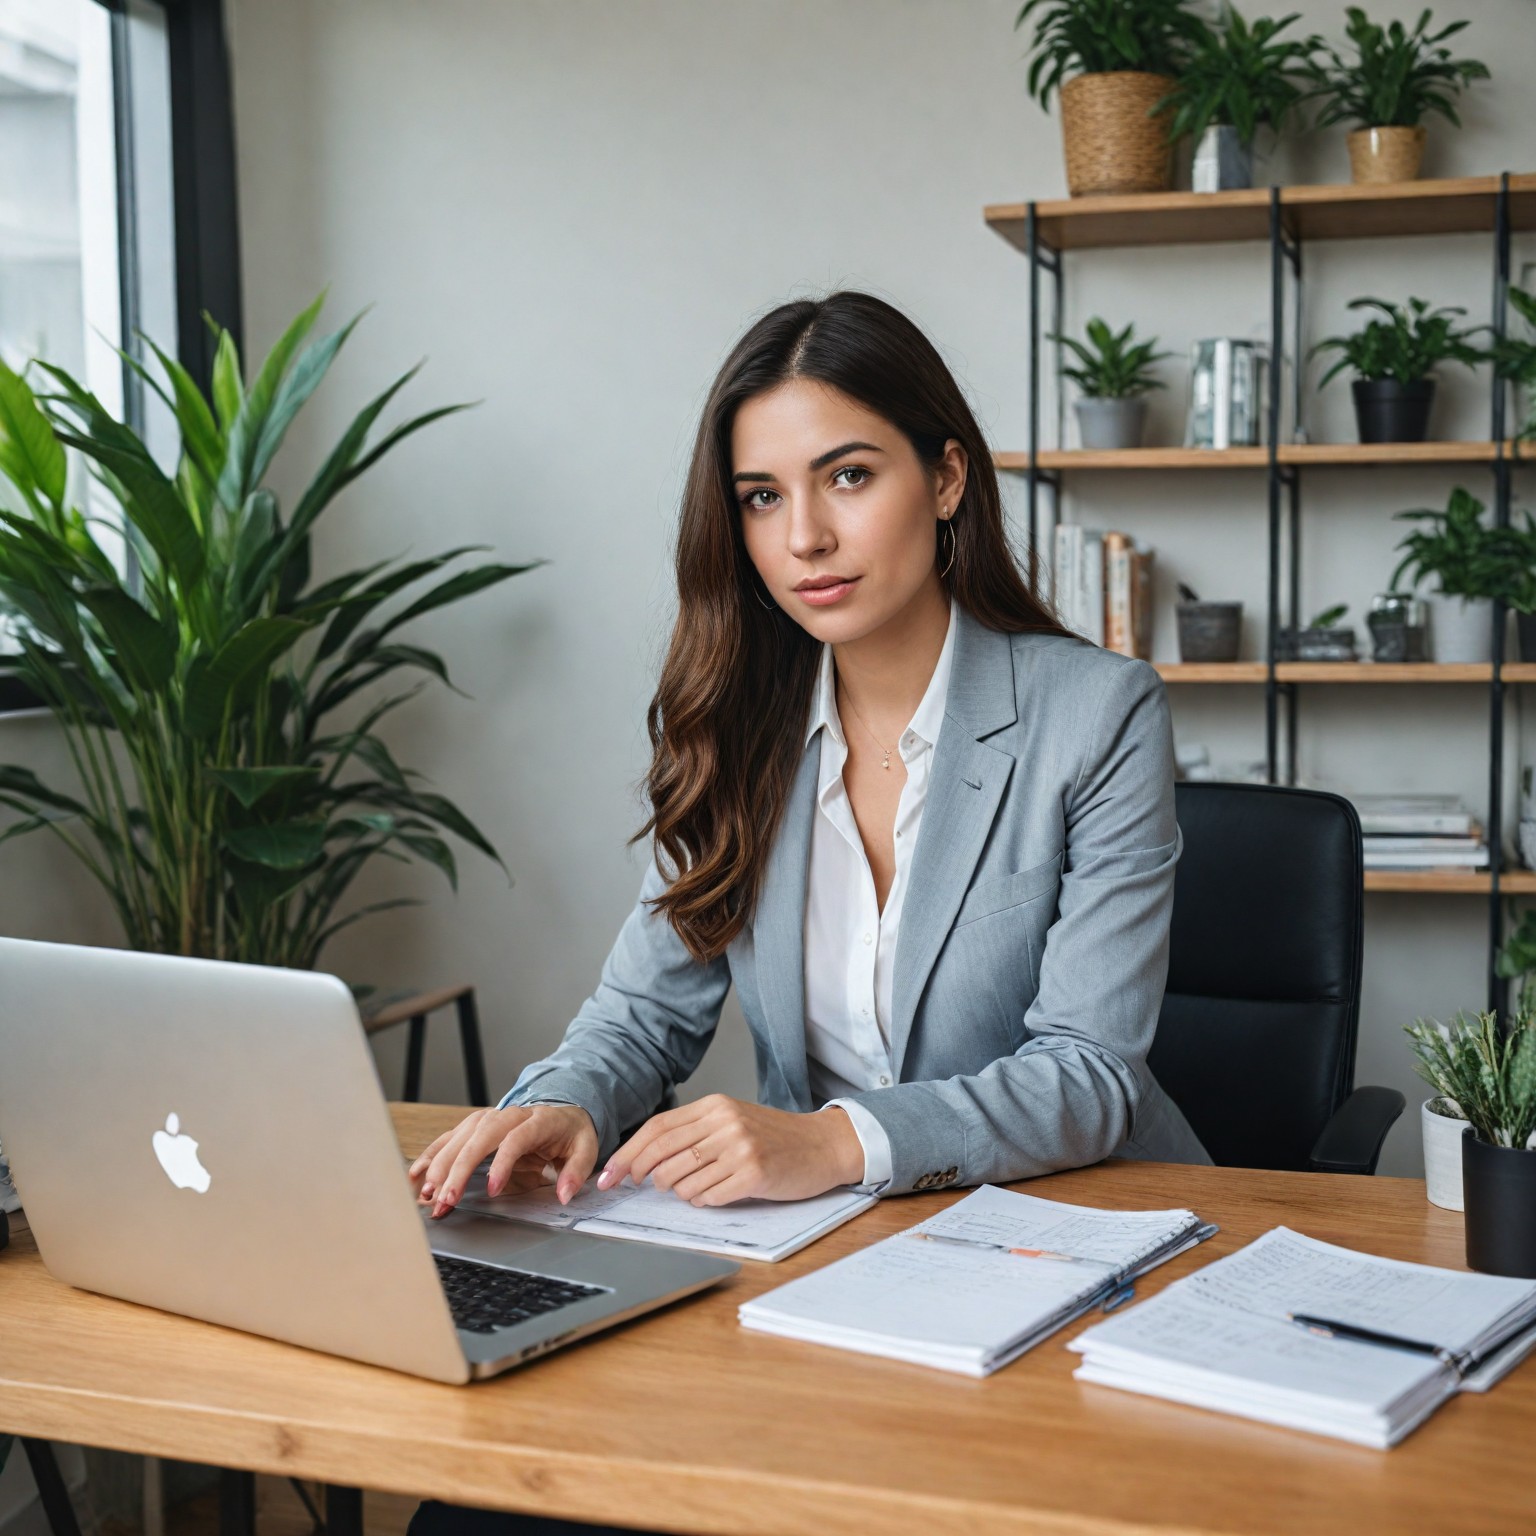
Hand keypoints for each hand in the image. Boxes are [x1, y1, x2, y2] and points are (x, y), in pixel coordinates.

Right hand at [407, 1102, 598, 1217]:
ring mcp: (489, 1118)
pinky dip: (432, 1156)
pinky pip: (450, 1139)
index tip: (493, 1190)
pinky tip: (416, 1174)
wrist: (563, 1110)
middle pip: (479, 1138)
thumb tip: (564, 1194)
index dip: (502, 1163)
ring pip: (460, 1138)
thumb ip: (576, 1172)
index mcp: (537, 1121)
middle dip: (459, 1169)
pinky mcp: (475, 1126)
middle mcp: (508, 1116)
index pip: (515, 1139)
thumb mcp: (585, 1149)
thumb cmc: (571, 1133)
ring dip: (440, 1166)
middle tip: (446, 1199)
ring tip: (427, 1194)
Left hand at [596, 1095, 864, 1205]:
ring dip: (680, 1192)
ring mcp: (739, 1148)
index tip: (609, 1173)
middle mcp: (724, 1123)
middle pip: (662, 1154)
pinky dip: (704, 1201)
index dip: (628, 1153)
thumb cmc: (774, 1136)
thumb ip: (695, 1132)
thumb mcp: (732, 1120)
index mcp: (714, 1106)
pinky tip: (718, 1194)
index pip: (657, 1129)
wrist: (822, 1144)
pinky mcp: (753, 1174)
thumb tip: (646, 1159)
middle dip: (641, 1175)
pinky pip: (708, 1197)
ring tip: (698, 1187)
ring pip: (681, 1180)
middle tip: (637, 1186)